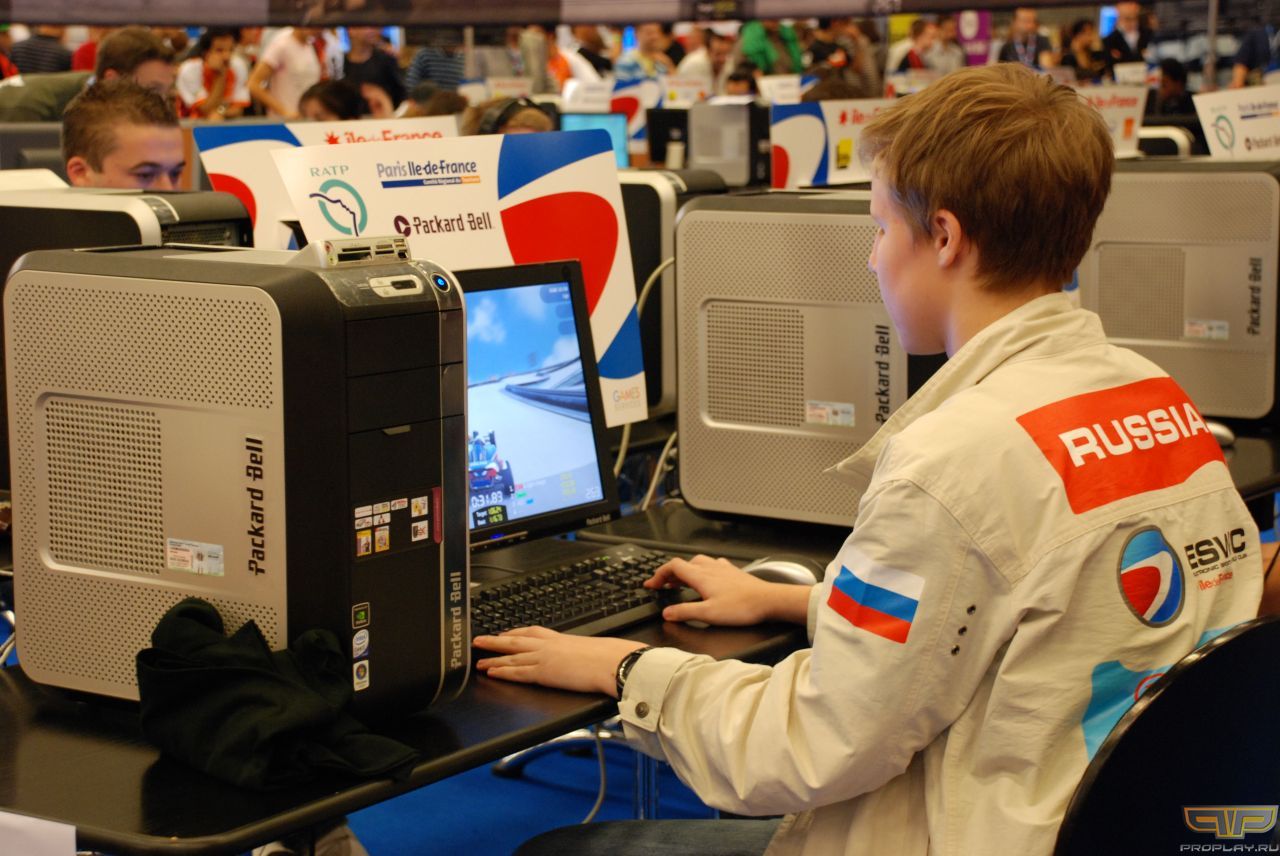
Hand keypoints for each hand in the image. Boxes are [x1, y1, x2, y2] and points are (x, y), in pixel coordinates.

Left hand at [474, 627, 646, 696]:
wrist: (611, 662)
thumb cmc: (607, 657)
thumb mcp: (588, 648)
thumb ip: (577, 652)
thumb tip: (580, 657)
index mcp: (559, 638)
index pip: (531, 632)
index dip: (514, 633)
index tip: (504, 633)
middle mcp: (548, 645)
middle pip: (515, 640)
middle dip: (495, 640)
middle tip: (478, 640)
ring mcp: (543, 658)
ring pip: (511, 655)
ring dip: (492, 656)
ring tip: (478, 657)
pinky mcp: (543, 672)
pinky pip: (517, 671)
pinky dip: (502, 671)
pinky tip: (491, 672)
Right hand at [645, 555, 808, 625]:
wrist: (768, 601)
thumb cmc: (741, 607)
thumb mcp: (708, 614)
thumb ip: (685, 612)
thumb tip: (667, 613)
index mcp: (700, 576)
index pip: (673, 567)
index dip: (659, 574)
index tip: (652, 585)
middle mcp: (710, 568)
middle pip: (684, 564)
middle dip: (671, 573)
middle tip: (664, 586)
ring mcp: (722, 569)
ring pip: (698, 562)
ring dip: (686, 570)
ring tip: (682, 582)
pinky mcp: (733, 573)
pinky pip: (713, 565)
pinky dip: (704, 570)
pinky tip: (708, 578)